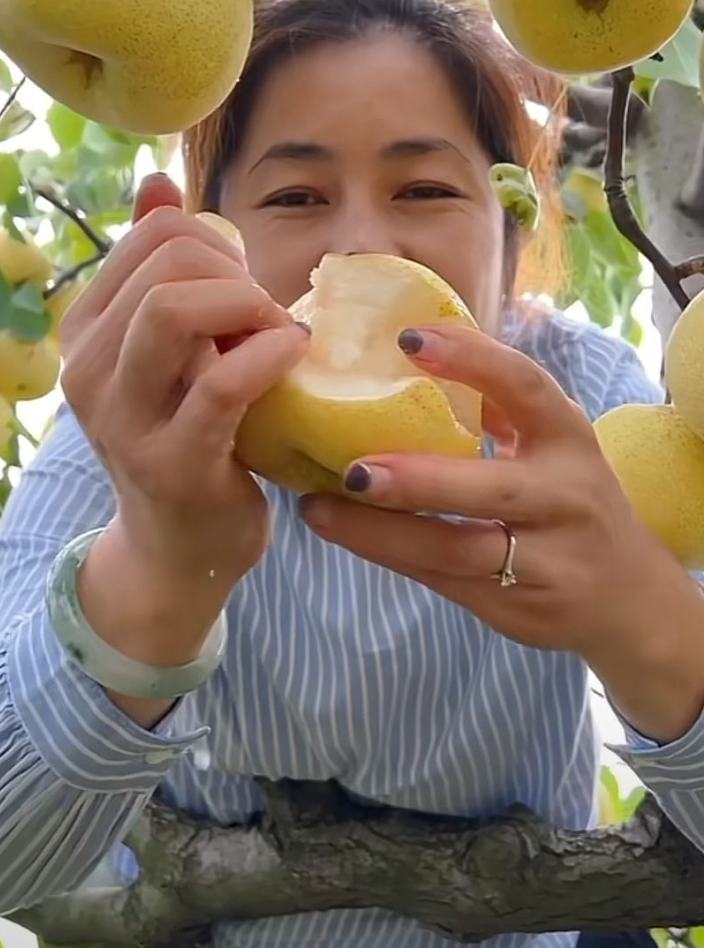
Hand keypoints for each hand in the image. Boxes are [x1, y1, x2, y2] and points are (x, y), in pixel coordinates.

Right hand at [60, 172, 309, 596]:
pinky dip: (270, 354)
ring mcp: (122, 419)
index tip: (242, 285)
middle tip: (266, 317)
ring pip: (175, 308)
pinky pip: (221, 383)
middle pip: (169, 264)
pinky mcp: (171, 463)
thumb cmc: (187, 434)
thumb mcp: (167, 349)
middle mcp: (86, 369)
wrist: (179, 549)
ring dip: (248, 309)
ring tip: (276, 336)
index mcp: (86, 330)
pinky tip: (294, 356)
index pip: (154, 233)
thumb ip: (160, 271)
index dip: (217, 242)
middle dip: (238, 275)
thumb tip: (155, 182)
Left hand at [298, 322, 684, 660]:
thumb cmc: (568, 497)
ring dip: (381, 531)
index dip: (471, 359)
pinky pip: (442, 581)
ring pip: (456, 549)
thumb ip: (498, 407)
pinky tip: (345, 534)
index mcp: (568, 437)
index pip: (525, 388)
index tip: (408, 339)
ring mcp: (545, 560)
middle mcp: (564, 496)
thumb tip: (408, 352)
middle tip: (350, 467)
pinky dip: (390, 556)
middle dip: (418, 479)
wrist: (628, 598)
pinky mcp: (517, 608)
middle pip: (489, 488)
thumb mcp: (551, 443)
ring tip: (319, 509)